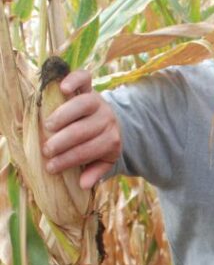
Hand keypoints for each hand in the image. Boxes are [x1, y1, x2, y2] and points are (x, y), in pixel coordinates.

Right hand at [42, 69, 121, 188]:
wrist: (116, 120)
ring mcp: (99, 102)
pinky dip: (74, 80)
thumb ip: (96, 172)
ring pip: (82, 105)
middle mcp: (107, 120)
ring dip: (63, 116)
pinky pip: (85, 79)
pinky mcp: (91, 87)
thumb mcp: (105, 161)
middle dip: (62, 142)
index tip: (50, 167)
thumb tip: (83, 185)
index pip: (86, 151)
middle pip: (82, 131)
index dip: (67, 160)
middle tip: (46, 150)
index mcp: (111, 140)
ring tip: (48, 126)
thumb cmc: (103, 143)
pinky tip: (62, 88)